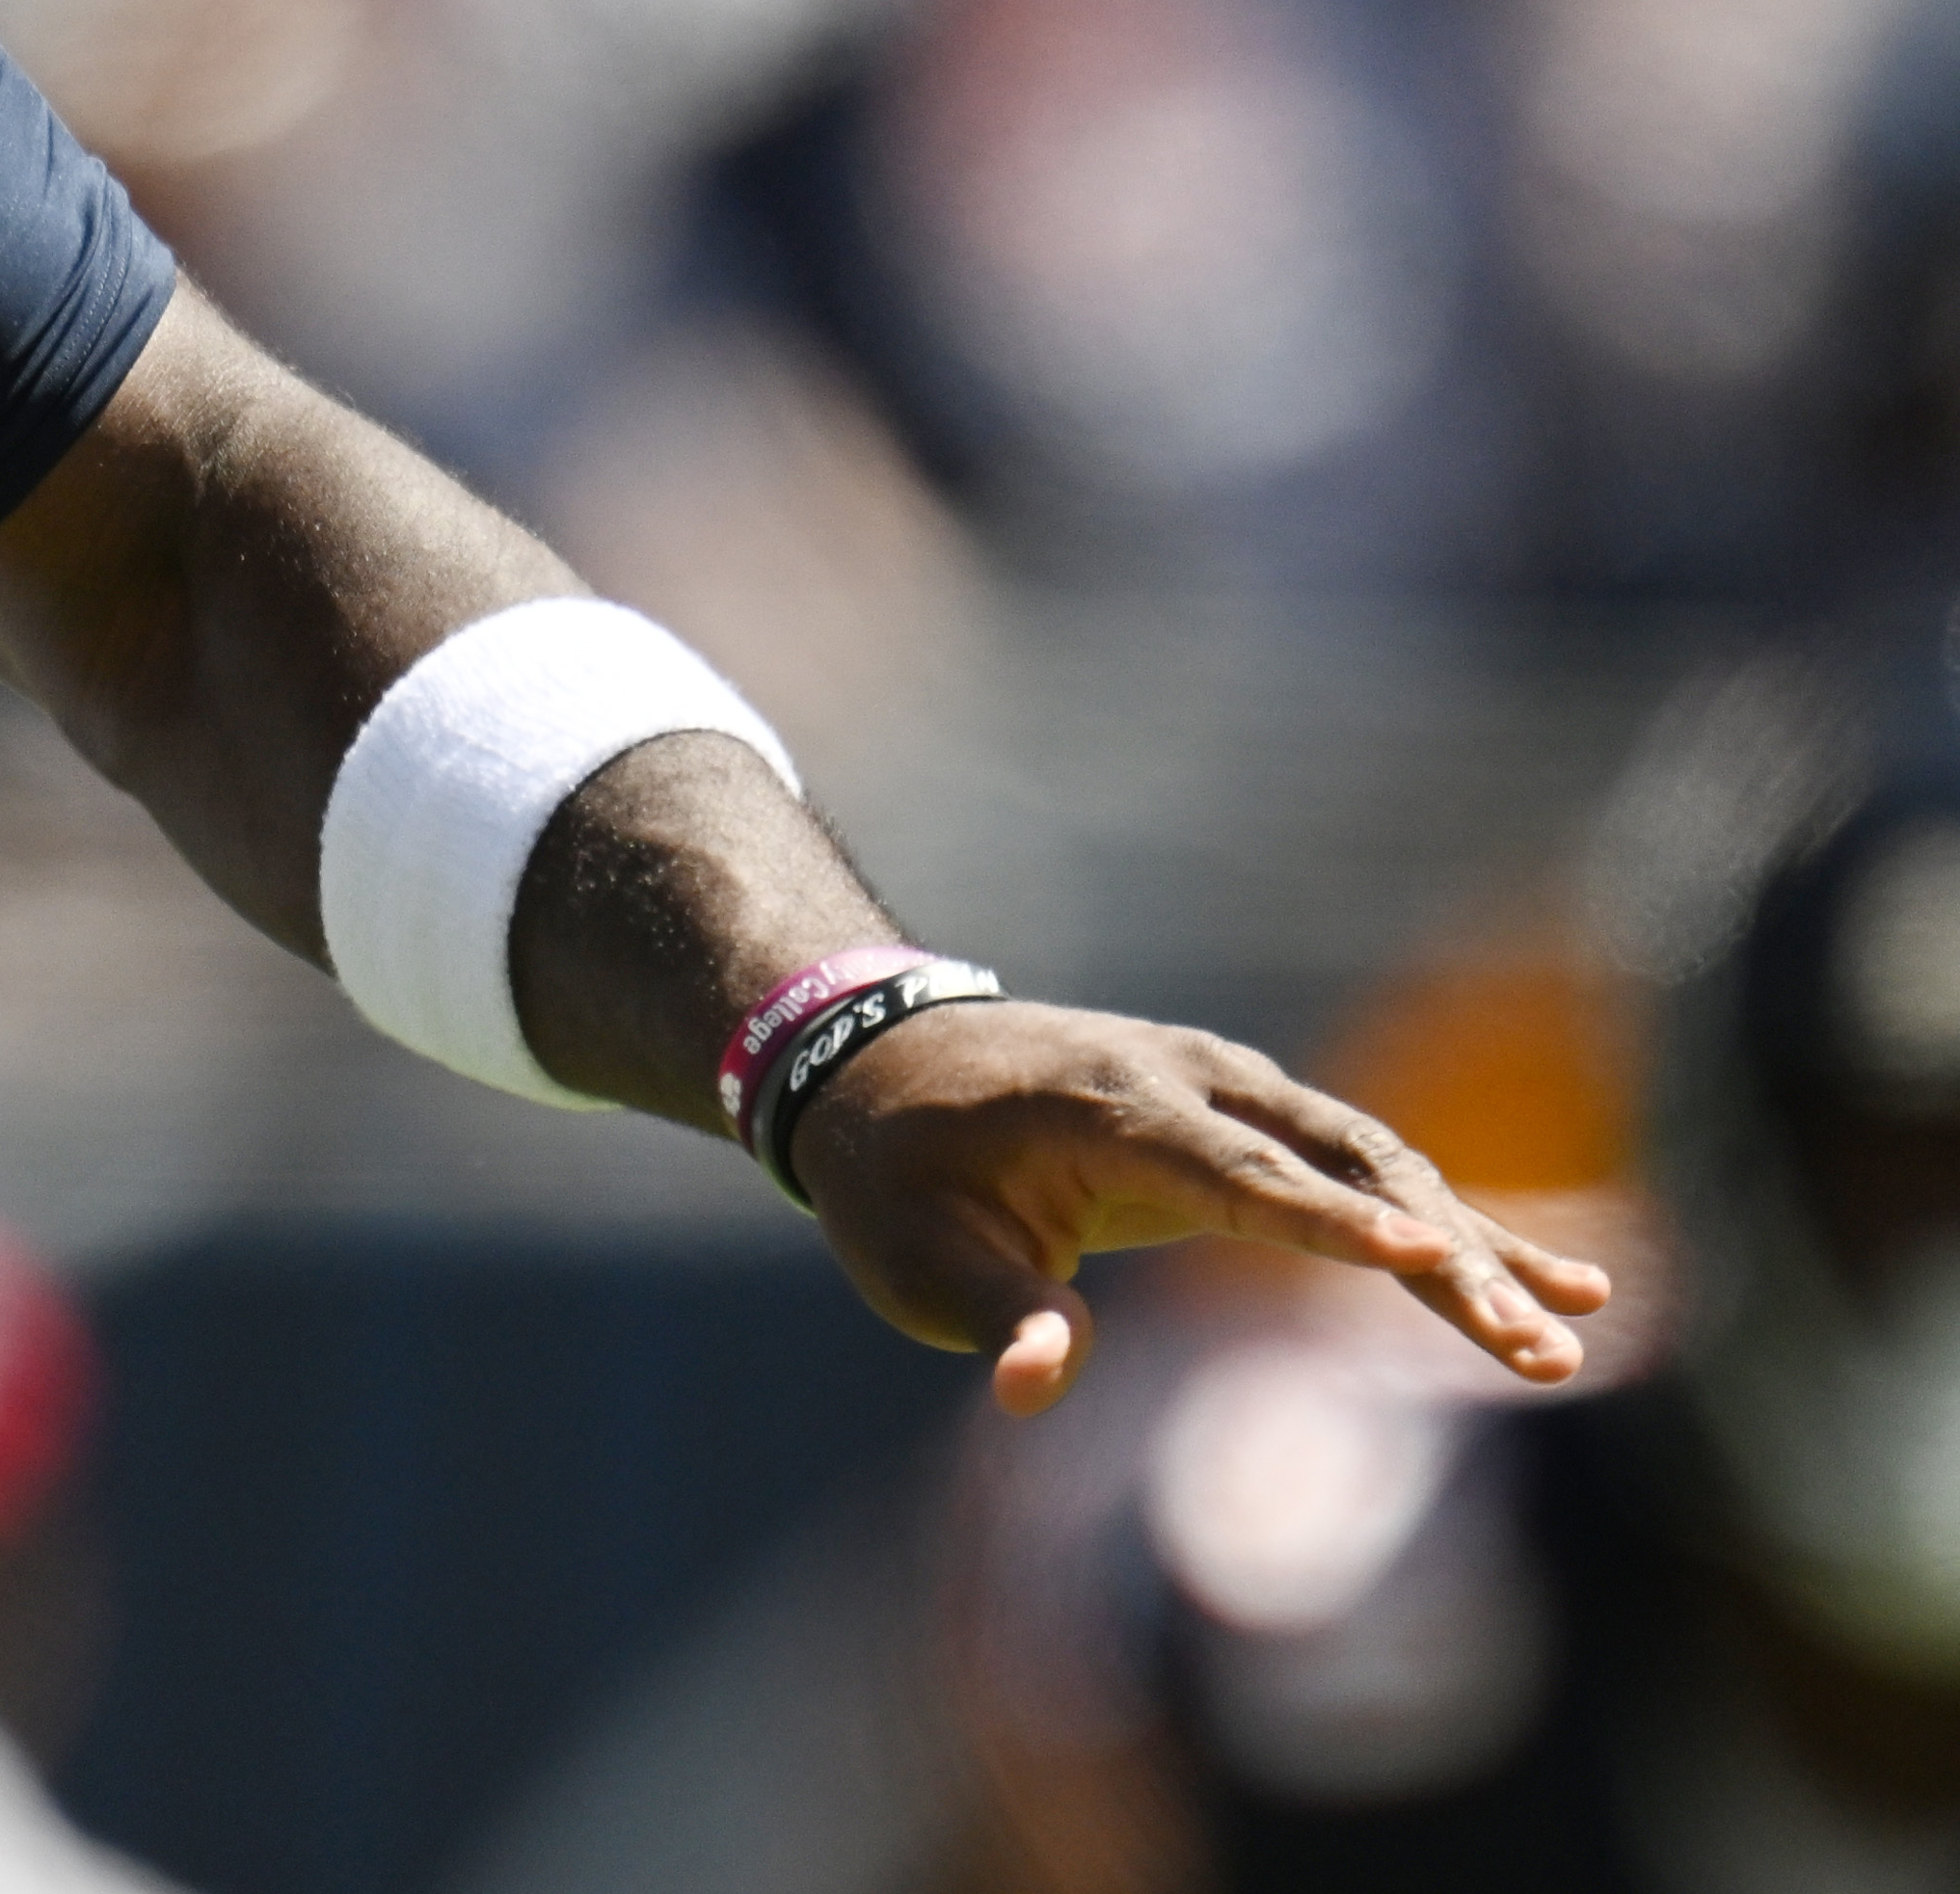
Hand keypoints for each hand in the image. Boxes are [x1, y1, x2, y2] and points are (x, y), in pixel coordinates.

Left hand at [789, 998, 1615, 1412]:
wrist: (877, 1062)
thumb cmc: (898, 1176)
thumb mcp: (916, 1259)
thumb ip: (997, 1315)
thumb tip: (1038, 1387)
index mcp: (1111, 1110)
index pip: (1241, 1174)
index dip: (1332, 1221)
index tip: (1428, 1255)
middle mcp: (1190, 1081)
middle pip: (1340, 1169)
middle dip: (1446, 1258)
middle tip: (1538, 1351)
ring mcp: (1232, 1085)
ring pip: (1377, 1162)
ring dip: (1474, 1245)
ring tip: (1572, 1330)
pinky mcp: (1255, 1112)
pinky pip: (1368, 1166)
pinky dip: (1456, 1221)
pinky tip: (1565, 1275)